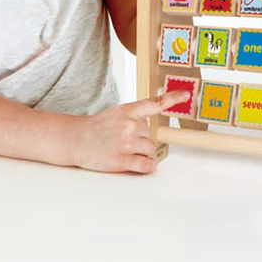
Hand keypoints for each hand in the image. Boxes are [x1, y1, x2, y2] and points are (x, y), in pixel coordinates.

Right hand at [71, 89, 190, 173]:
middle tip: (125, 140)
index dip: (172, 98)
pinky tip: (137, 163)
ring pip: (151, 150)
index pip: (154, 102)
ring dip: (143, 153)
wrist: (76, 139)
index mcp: (128, 110)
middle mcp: (129, 125)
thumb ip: (134, 116)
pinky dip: (146, 166)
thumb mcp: (116, 113)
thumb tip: (150, 126)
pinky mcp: (122, 160)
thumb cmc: (96, 127)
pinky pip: (146, 165)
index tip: (186, 94)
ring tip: (126, 151)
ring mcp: (126, 143)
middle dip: (142, 140)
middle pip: (152, 135)